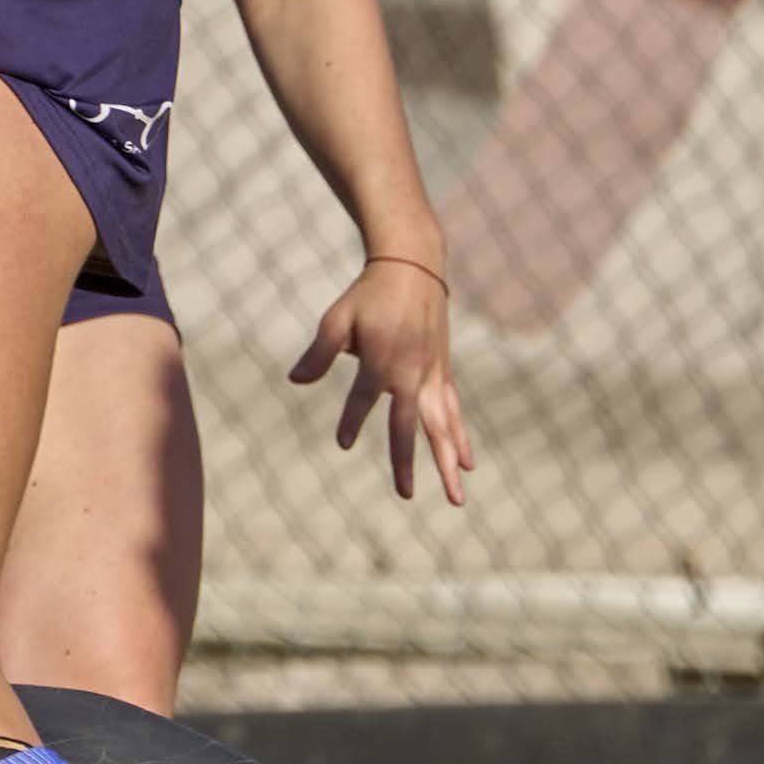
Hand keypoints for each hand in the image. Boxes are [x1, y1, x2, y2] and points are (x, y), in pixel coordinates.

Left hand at [288, 258, 471, 505]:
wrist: (413, 268)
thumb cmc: (368, 295)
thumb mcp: (337, 318)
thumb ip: (319, 353)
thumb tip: (295, 381)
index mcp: (381, 359)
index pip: (363, 398)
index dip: (352, 419)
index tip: (343, 443)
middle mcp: (411, 372)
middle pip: (408, 425)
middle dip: (406, 461)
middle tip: (406, 495)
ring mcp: (432, 374)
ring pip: (441, 426)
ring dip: (448, 461)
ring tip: (457, 496)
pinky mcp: (443, 372)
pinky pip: (453, 412)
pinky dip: (460, 437)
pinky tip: (468, 464)